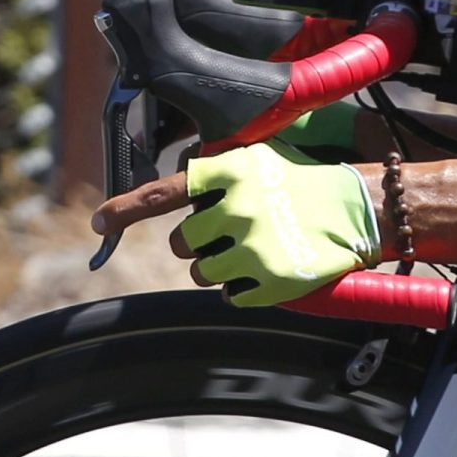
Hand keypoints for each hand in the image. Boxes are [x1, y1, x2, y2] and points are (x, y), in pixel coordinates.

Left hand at [90, 140, 378, 305]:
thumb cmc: (300, 181)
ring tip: (250, 248)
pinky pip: (229, 295)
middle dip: (197, 243)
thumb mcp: (254, 161)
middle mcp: (235, 208)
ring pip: (199, 272)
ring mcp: (253, 246)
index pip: (163, 193)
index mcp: (228, 173)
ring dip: (216, 267)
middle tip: (228, 233)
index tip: (97, 222)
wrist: (358, 207)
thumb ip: (212, 175)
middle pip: (180, 243)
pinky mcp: (271, 280)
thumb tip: (172, 191)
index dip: (125, 209)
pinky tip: (265, 267)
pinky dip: (240, 288)